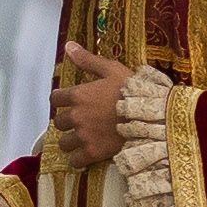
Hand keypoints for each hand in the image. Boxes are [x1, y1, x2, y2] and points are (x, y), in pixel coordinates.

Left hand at [50, 45, 133, 163]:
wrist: (151, 116)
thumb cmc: (132, 91)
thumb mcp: (111, 69)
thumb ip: (87, 60)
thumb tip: (68, 46)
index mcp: (79, 95)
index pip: (55, 98)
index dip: (61, 100)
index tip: (68, 102)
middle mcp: (77, 116)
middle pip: (59, 122)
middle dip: (67, 121)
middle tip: (79, 121)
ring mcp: (83, 137)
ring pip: (64, 143)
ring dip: (70, 141)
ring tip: (82, 139)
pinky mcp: (92, 153)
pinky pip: (74, 161)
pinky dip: (78, 159)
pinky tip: (85, 155)